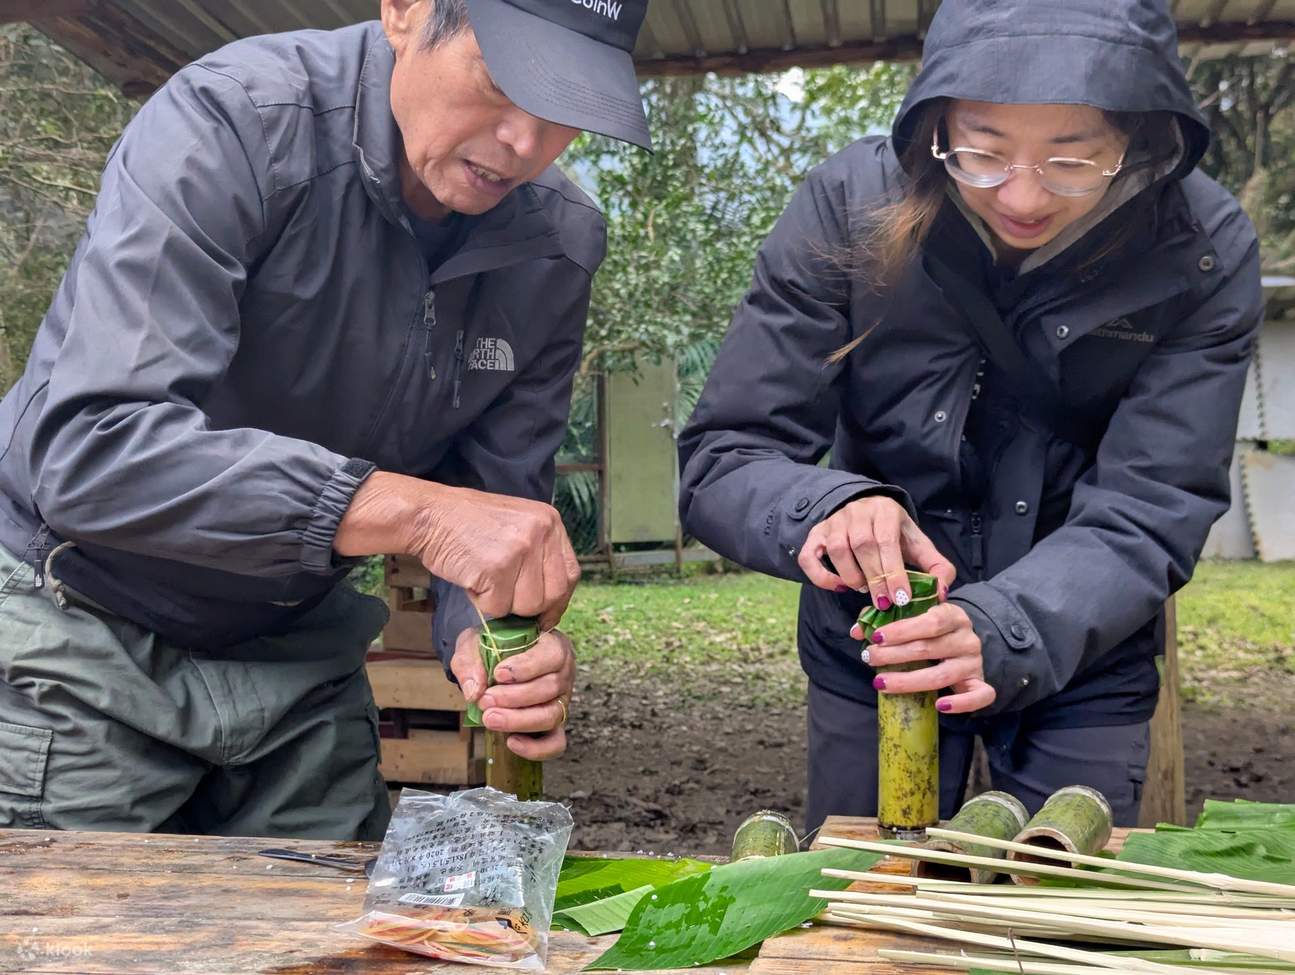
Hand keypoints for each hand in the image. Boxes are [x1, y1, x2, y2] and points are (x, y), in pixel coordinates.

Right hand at [336, 472, 580, 629]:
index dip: (558, 600)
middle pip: (553, 595)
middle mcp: (541, 532)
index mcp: (550, 521)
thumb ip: (538, 555)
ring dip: (503, 604)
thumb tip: (552, 603)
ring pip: (527, 606)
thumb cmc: (468, 525)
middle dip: (529, 608)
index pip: (570, 574)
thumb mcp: (516, 526)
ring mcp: (520, 549)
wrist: (430, 515)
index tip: (544, 615)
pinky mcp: (497, 568)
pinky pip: (498, 608)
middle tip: (506, 601)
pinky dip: (482, 604)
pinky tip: (471, 580)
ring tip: (483, 579)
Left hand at [451, 627, 574, 760]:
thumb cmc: (490, 649)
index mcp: (552, 645)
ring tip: (490, 718)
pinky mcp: (554, 724)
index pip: (552, 656)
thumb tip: (474, 691)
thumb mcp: (474, 645)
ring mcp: (561, 700)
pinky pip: (555, 743)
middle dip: (514, 697)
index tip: (498, 674)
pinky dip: (535, 748)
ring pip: (551, 715)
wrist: (491, 665)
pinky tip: (511, 742)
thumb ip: (470, 662)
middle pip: (550, 688)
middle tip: (485, 700)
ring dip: (519, 720)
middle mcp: (563, 673)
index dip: (527, 667)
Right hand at [798, 496, 954, 609]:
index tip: (900, 598)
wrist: (869, 512)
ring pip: (837, 549)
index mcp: (885, 510)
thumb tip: (940, 592)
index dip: (893, 571)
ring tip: (863, 589)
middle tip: (884, 603)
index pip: (886, 540)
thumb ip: (936, 567)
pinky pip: (810, 556)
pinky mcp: (817, 533)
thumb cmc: (895, 534)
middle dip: (875, 579)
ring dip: (851, 576)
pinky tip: (837, 586)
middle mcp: (857, 511)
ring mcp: (834, 521)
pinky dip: (821, 576)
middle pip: (862, 546)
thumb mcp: (919, 545)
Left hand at [850, 603, 995, 712]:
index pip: (931, 621)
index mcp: (953, 616)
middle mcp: (967, 639)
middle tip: (869, 658)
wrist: (962, 643)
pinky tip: (939, 706)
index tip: (876, 637)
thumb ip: (885, 619)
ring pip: (942, 676)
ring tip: (880, 682)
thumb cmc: (931, 629)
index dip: (901, 630)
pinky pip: (980, 696)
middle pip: (929, 649)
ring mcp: (974, 663)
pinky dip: (961, 704)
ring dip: (908, 681)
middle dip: (894, 655)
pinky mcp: (979, 684)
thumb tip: (857, 631)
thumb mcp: (914, 616)